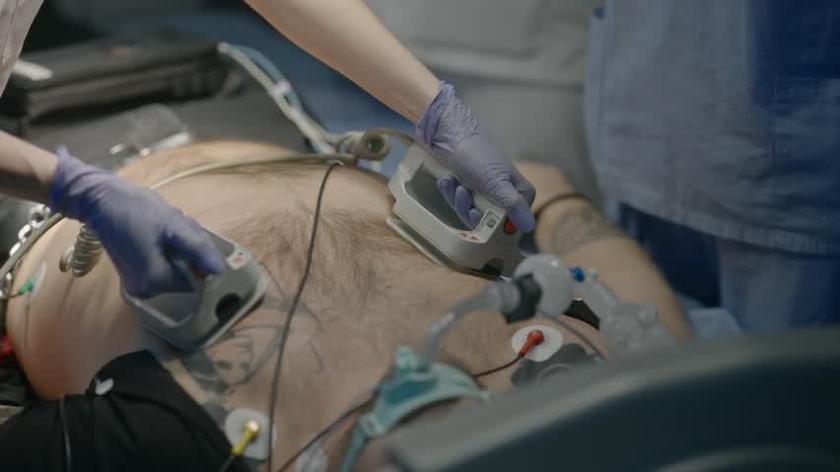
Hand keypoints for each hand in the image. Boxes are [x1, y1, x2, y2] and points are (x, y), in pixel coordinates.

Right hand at [49, 148, 225, 297]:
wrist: (99, 199)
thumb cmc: (135, 208)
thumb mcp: (173, 224)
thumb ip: (198, 248)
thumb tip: (220, 270)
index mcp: (156, 280)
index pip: (195, 280)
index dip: (197, 258)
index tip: (186, 236)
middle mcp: (146, 291)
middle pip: (185, 275)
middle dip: (186, 252)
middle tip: (174, 228)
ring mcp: (137, 285)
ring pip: (175, 270)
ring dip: (177, 250)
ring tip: (162, 229)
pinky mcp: (133, 276)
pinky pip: (162, 267)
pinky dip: (165, 251)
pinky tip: (155, 234)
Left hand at [415, 82, 535, 231]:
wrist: (444, 132)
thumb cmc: (474, 154)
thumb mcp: (496, 183)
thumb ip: (513, 206)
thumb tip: (530, 228)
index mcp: (516, 188)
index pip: (514, 218)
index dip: (497, 223)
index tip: (481, 217)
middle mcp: (501, 188)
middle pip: (488, 218)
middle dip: (470, 209)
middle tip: (462, 193)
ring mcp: (482, 186)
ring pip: (470, 209)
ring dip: (457, 198)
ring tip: (452, 182)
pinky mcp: (465, 183)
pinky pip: (458, 199)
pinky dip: (450, 191)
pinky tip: (446, 180)